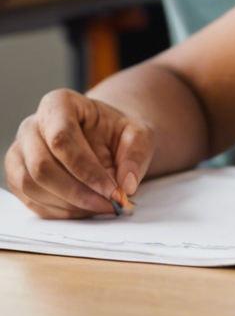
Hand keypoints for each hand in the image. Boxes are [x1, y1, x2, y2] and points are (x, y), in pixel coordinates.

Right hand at [6, 90, 154, 217]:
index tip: (111, 189)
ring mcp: (19, 152)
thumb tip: (127, 185)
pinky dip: (59, 211)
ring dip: (68, 204)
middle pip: (42, 166)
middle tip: (109, 204)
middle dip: (78, 192)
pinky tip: (84, 209)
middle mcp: (31, 126)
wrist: (101, 135)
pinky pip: (30, 200)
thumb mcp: (137, 133)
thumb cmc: (115, 131)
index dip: (85, 168)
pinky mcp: (16, 176)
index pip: (62, 137)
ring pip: (31, 186)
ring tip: (100, 206)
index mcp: (60, 104)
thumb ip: (136, 155)